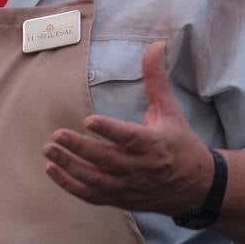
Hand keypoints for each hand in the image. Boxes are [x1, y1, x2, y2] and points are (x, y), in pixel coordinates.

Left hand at [43, 41, 212, 214]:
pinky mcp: (120, 198)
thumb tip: (155, 45)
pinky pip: (91, 195)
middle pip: (106, 159)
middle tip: (57, 135)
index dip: (109, 130)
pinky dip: (70, 185)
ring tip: (49, 151)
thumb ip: (156, 78)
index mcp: (154, 144)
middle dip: (80, 148)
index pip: (129, 137)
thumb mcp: (171, 110)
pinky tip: (53, 170)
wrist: (196, 186)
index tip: (89, 120)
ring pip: (95, 179)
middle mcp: (140, 167)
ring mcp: (128, 186)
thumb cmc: (180, 144)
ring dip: (70, 166)